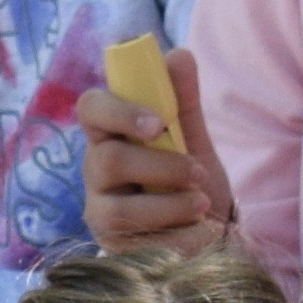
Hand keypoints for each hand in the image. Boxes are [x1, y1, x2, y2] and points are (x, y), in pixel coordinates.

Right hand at [81, 47, 231, 252]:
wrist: (211, 235)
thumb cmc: (193, 182)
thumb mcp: (193, 140)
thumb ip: (183, 102)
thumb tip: (178, 54)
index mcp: (110, 134)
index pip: (91, 109)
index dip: (119, 111)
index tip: (158, 123)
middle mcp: (96, 171)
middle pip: (106, 160)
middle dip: (160, 166)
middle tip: (198, 172)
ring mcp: (99, 211)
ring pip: (119, 207)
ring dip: (170, 203)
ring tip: (203, 202)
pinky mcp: (112, 247)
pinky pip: (137, 241)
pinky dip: (175, 231)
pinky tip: (198, 229)